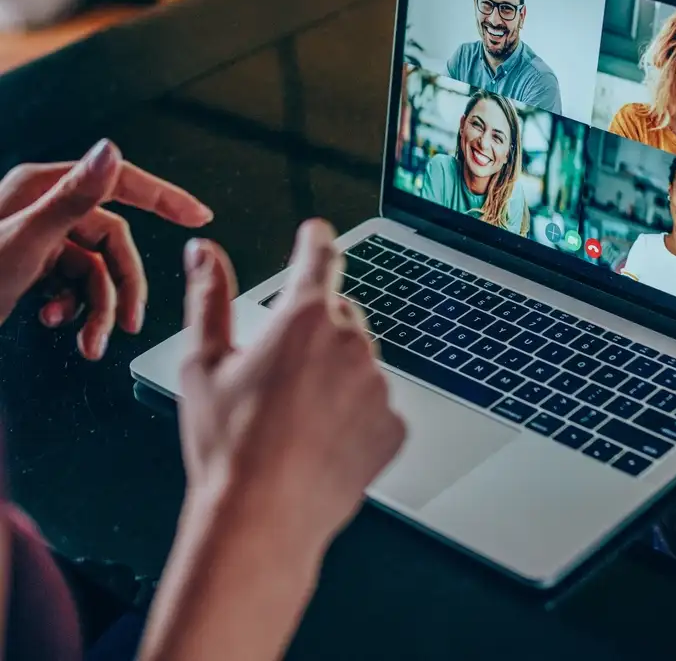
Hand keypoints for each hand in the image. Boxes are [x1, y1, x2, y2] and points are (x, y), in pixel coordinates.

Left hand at [0, 139, 211, 358]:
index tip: (196, 215)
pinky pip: (71, 285)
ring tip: (87, 343)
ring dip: (95, 309)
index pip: (119, 182)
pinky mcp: (31, 265)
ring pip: (93, 270)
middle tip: (128, 323)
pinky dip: (71, 310)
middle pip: (111, 241)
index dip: (163, 197)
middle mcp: (44, 208)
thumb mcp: (25, 241)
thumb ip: (73, 197)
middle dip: (122, 286)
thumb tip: (110, 151)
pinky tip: (53, 325)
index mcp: (44, 189)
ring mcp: (38, 238)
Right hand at [180, 219, 405, 553]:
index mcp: (303, 318)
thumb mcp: (204, 363)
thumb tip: (205, 253)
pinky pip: (375, 404)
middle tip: (279, 373)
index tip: (316, 232)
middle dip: (314, 329)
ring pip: (358, 361)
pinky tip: (321, 440)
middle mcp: (349, 343)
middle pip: (337, 314)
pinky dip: (354, 413)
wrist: (261, 520)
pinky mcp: (392, 426)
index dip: (315, 240)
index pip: (318, 257)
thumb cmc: (228, 446)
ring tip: (296, 417)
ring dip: (335, 373)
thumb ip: (208, 297)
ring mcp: (377, 385)